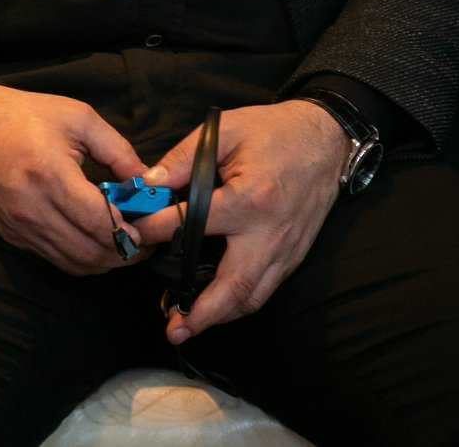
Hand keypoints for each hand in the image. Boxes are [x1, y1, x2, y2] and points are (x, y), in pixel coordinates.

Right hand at [0, 81, 147, 275]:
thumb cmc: (19, 116)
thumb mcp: (77, 117)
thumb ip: (117, 150)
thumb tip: (145, 180)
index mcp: (50, 176)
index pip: (101, 224)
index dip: (134, 232)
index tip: (154, 226)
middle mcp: (33, 211)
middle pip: (91, 254)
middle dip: (126, 254)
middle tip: (148, 240)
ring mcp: (20, 229)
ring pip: (74, 264)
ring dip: (106, 261)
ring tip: (128, 242)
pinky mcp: (12, 237)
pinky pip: (54, 259)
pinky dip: (81, 258)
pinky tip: (96, 240)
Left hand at [139, 101, 348, 344]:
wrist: (326, 140)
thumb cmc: (275, 131)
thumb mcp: (227, 130)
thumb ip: (186, 157)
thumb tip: (151, 182)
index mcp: (250, 199)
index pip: (193, 223)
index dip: (156, 231)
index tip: (133, 236)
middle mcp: (269, 232)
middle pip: (234, 286)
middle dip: (202, 314)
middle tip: (172, 330)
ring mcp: (286, 249)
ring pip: (252, 298)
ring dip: (220, 317)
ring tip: (188, 325)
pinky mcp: (294, 256)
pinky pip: (266, 290)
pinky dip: (241, 303)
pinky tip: (220, 305)